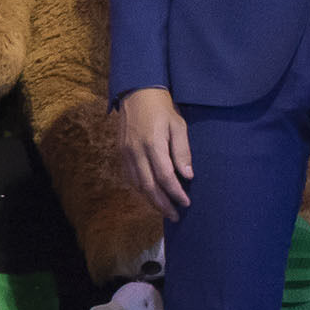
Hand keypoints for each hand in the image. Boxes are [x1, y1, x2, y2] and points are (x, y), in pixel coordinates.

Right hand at [116, 87, 194, 217]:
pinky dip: (140, 189)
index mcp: (153, 144)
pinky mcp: (121, 152)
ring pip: (137, 184)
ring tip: (164, 209)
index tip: (186, 202)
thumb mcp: (178, 125)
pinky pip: (130, 177)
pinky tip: (150, 194)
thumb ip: (182, 151)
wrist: (136, 93)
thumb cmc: (162, 108)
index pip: (165, 177)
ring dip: (151, 200)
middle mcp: (136, 151)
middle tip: (175, 216)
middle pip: (149, 186)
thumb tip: (187, 175)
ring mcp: (126, 153)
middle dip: (163, 204)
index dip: (176, 193)